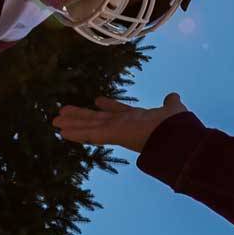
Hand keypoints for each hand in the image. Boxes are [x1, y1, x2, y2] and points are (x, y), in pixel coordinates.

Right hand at [53, 93, 188, 152]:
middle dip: (80, 116)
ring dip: (73, 123)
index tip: (98, 100)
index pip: (118, 111)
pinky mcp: (113, 135)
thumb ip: (171, 103)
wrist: (178, 138)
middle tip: (63, 113)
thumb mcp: (172, 109)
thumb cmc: (176, 125)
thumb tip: (173, 96)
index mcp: (135, 118)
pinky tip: (63, 132)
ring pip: (90, 126)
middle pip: (96, 119)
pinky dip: (77, 133)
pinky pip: (92, 134)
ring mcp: (117, 130)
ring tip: (55, 121)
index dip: (108, 106)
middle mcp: (123, 125)